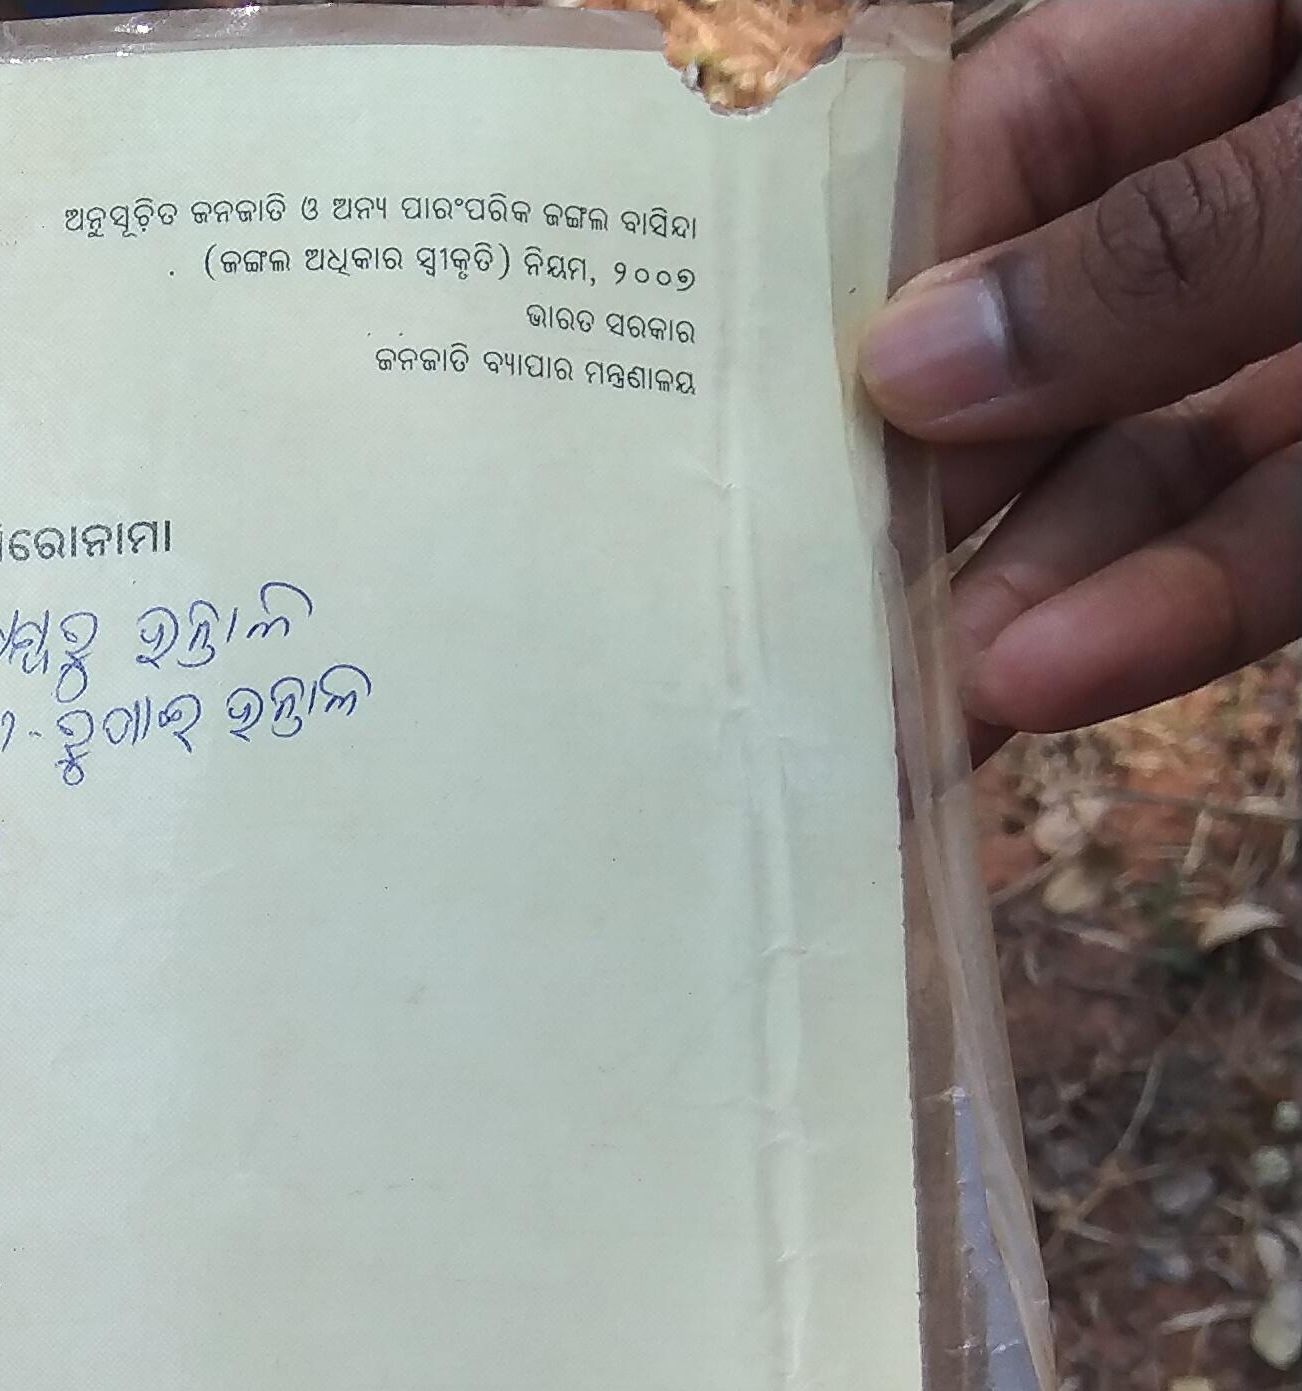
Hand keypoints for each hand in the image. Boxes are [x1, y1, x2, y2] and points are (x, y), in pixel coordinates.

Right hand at [860, 0, 1300, 742]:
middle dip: (943, 467)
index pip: (1038, 121)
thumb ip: (1173, 247)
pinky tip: (1050, 679)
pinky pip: (1282, 532)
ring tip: (914, 696)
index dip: (901, 256)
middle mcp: (1289, 175)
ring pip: (1163, 454)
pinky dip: (1177, 609)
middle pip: (1070, 321)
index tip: (767, 398)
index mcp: (1273, 13)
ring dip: (1038, 579)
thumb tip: (915, 366)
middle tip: (800, 591)